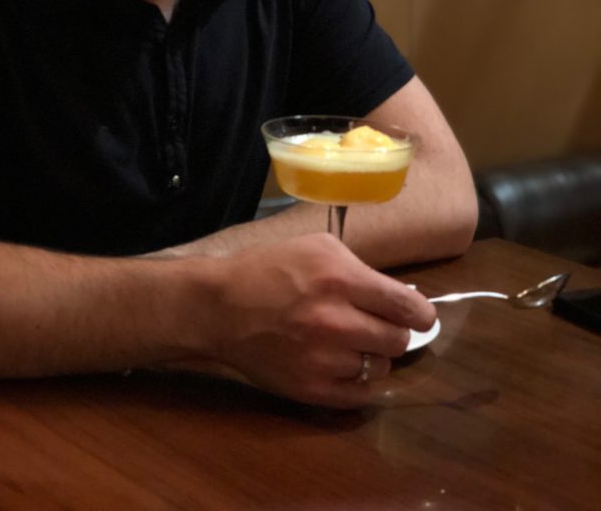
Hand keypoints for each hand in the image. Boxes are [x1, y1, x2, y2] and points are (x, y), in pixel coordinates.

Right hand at [197, 233, 435, 407]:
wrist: (220, 307)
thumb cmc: (269, 269)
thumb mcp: (317, 247)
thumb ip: (361, 270)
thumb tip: (399, 296)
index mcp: (340, 279)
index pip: (407, 307)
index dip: (421, 313)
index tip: (419, 316)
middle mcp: (336, 321)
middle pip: (399, 340)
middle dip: (394, 331)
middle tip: (377, 325)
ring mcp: (324, 360)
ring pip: (381, 368)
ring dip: (374, 355)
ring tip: (353, 343)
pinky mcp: (311, 389)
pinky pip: (360, 395)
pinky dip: (360, 381)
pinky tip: (346, 365)